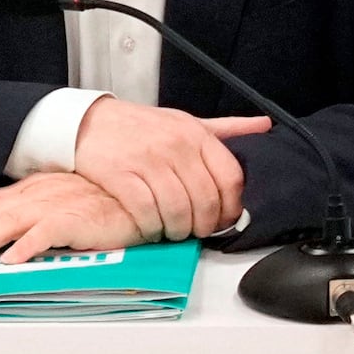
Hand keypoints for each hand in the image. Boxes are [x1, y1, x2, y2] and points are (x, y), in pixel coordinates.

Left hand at [0, 169, 143, 265]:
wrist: (144, 192)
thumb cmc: (108, 201)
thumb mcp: (65, 202)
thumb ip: (38, 215)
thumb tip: (6, 238)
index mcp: (37, 189)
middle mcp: (41, 193)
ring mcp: (58, 204)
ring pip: (10, 221)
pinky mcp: (78, 219)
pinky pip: (46, 233)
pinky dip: (27, 246)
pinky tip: (10, 260)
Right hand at [63, 97, 271, 239]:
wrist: (89, 122)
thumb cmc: (142, 127)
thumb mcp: (186, 121)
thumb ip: (226, 128)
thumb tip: (264, 125)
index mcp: (196, 134)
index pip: (230, 177)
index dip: (232, 207)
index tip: (225, 220)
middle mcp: (176, 146)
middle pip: (206, 200)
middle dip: (204, 226)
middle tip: (197, 232)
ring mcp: (148, 161)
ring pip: (177, 210)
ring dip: (178, 231)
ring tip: (174, 232)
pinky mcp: (121, 176)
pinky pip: (146, 212)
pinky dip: (152, 228)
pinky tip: (151, 229)